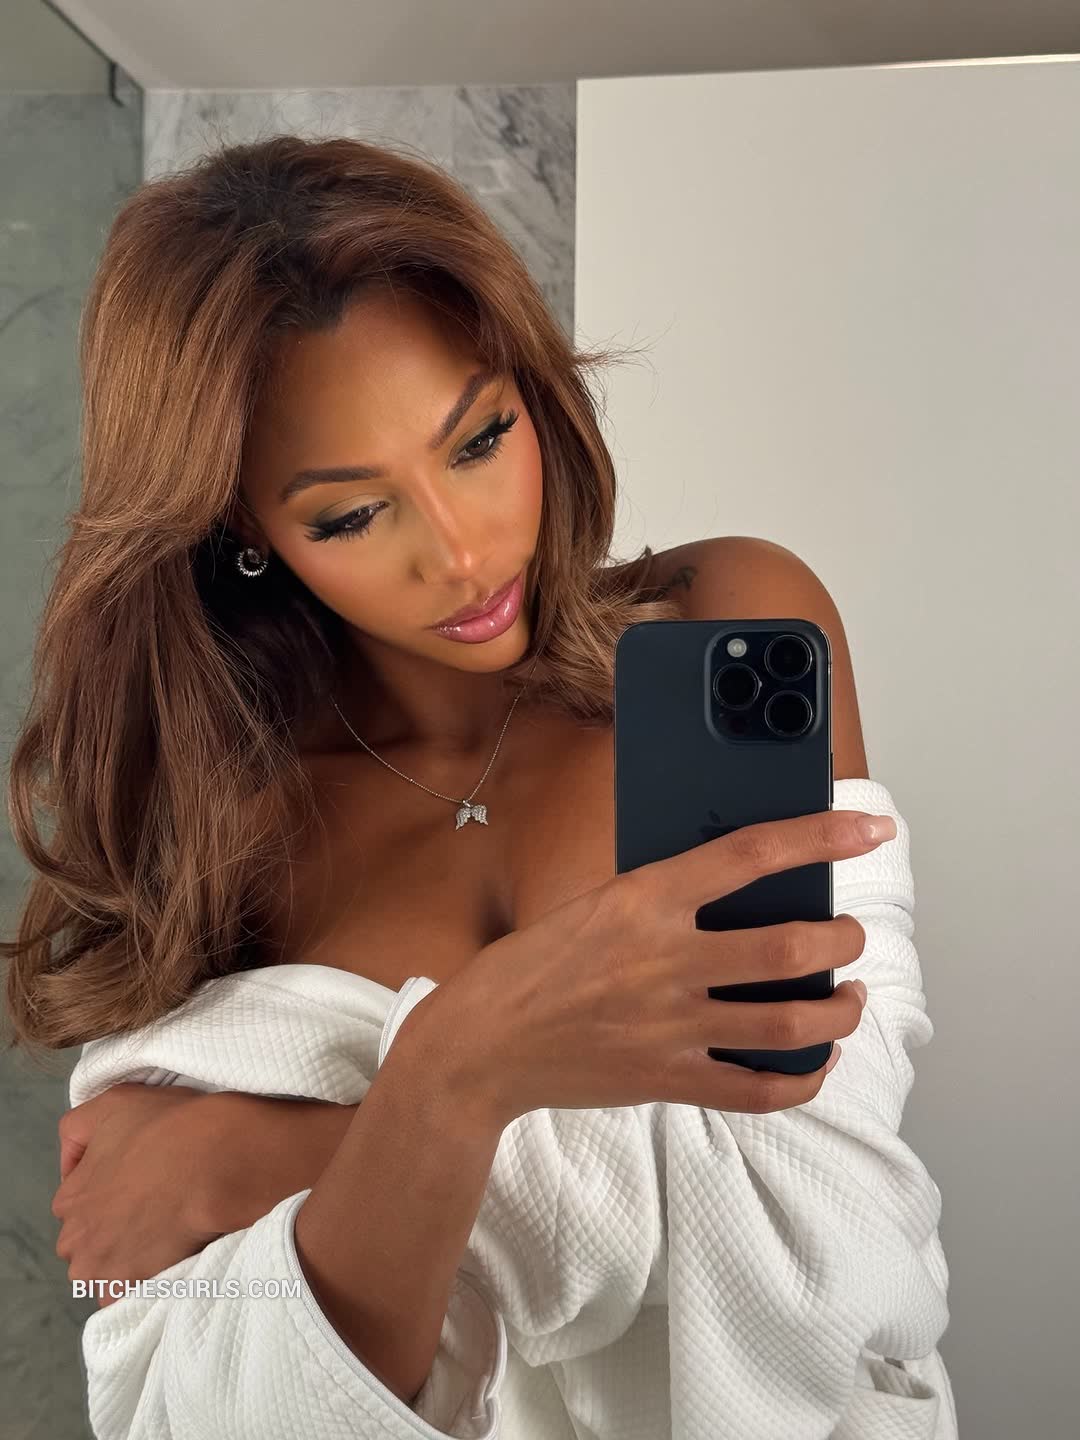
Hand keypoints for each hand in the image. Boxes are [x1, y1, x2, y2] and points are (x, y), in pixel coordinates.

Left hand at [53, 1083, 218, 1306]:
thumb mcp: (115, 1102)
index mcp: (70, 1196)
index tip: (140, 1184)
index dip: (110, 1194)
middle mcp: (76, 1238)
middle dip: (111, 1232)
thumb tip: (72, 1162)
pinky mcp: (130, 1288)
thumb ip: (78, 1129)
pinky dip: (144, 1282)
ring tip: (163, 1235)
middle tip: (152, 1210)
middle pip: (88, 1243)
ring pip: (106, 1272)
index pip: (79, 1206)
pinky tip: (169, 1256)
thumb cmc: (170, 1126)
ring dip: (126, 1260)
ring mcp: (101, 1268)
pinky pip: (129, 1295)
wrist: (217, 1160)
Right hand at [420, 809, 891, 1127]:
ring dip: (839, 1008)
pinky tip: (816, 1059)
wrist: (479, 1048)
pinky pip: (761, 1088)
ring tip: (847, 996)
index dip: (822, 837)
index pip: (752, 854)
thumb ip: (660, 901)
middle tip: (848, 935)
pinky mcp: (669, 1079)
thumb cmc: (532, 969)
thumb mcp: (592, 906)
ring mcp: (671, 1025)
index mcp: (644, 899)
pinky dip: (804, 1077)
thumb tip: (737, 893)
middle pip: (793, 947)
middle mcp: (667, 960)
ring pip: (792, 1021)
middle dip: (843, 940)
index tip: (870, 828)